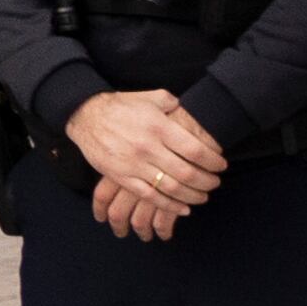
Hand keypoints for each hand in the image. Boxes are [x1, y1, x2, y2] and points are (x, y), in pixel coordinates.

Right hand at [63, 89, 225, 230]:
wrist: (85, 115)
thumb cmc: (121, 106)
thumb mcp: (151, 98)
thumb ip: (173, 104)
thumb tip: (192, 114)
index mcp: (159, 127)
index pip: (195, 150)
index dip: (213, 161)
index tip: (221, 165)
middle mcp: (148, 147)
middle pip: (187, 173)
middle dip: (207, 181)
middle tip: (215, 182)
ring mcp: (134, 164)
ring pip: (171, 188)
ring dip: (192, 196)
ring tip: (203, 196)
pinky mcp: (122, 176)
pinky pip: (150, 196)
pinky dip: (169, 205)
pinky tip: (183, 208)